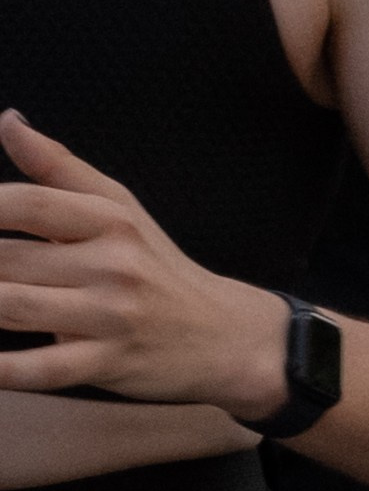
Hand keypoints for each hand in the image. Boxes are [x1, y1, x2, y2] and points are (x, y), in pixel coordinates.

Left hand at [0, 109, 288, 414]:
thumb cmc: (159, 268)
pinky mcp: (108, 362)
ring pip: (14, 307)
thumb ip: (58, 167)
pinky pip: (43, 368)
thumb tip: (7, 121)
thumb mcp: (120, 209)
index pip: (27, 202)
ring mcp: (110, 316)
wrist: (224, 336)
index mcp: (109, 219)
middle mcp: (111, 263)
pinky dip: (5, 369)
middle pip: (7, 258)